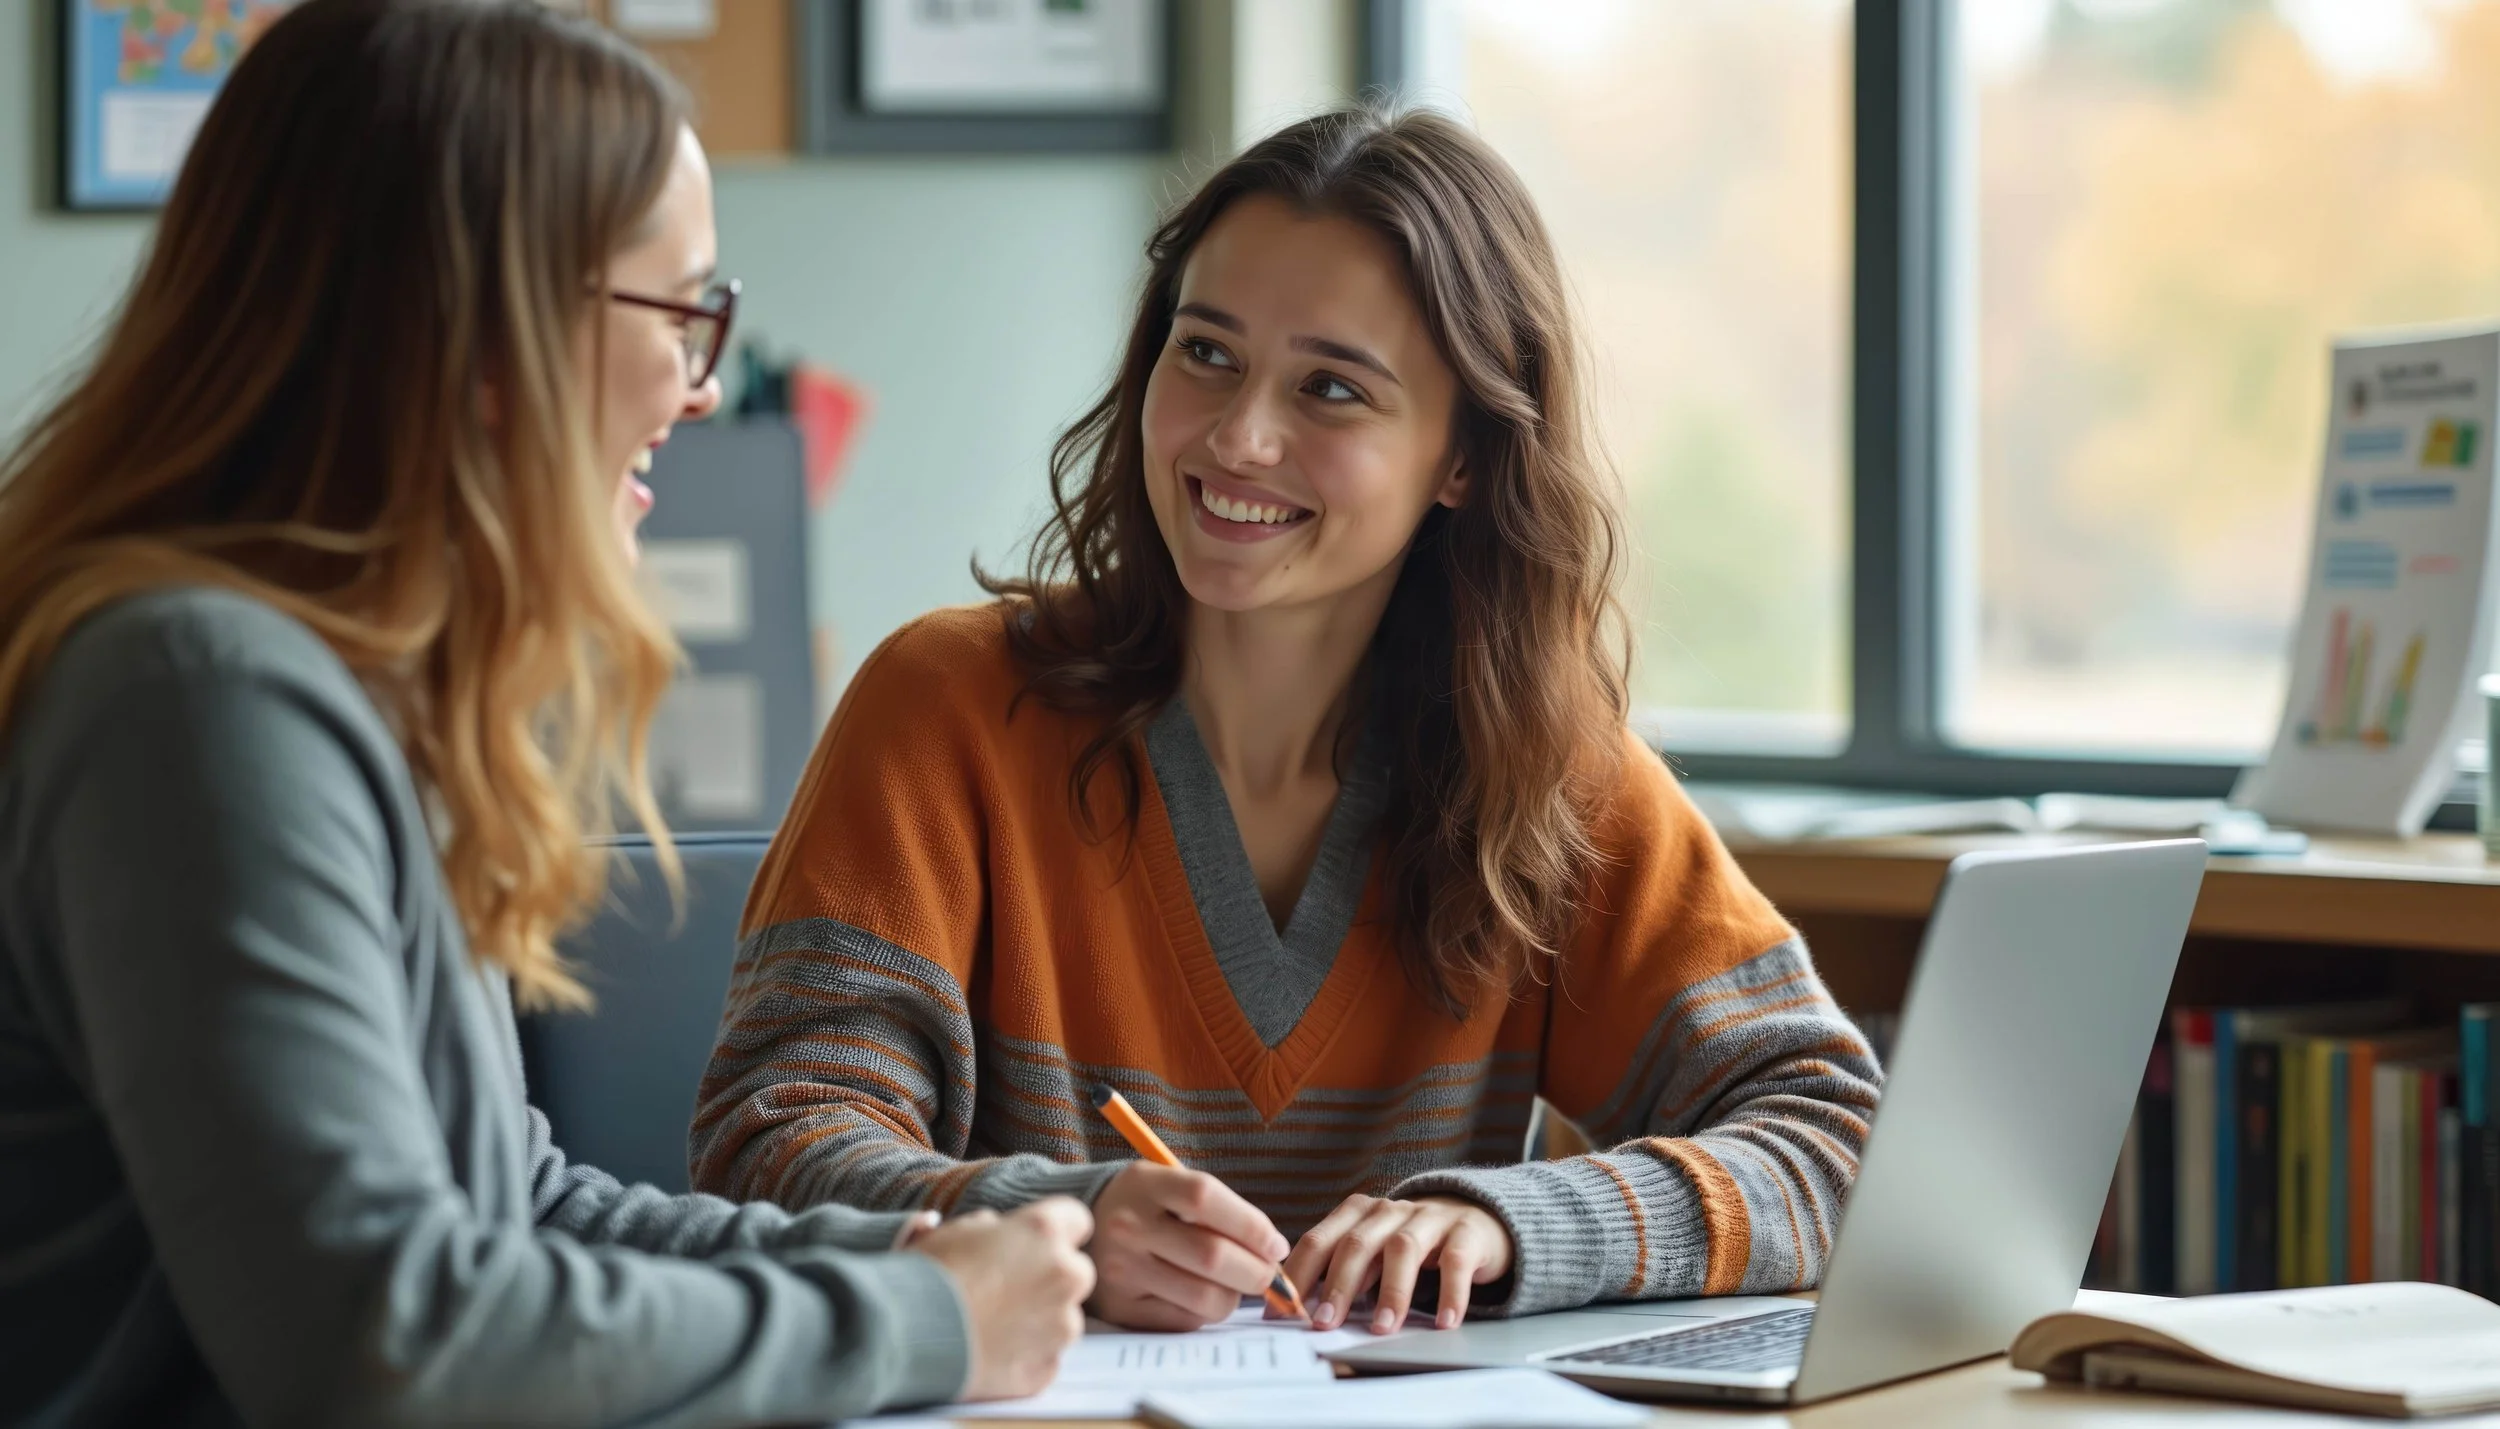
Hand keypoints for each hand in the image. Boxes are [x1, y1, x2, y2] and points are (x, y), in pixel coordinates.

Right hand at [913, 1198, 1096, 1400]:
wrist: (907, 1331)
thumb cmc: (929, 1273)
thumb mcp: (961, 1228)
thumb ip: (998, 1228)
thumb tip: (1001, 1234)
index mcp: (1045, 1231)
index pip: (1077, 1220)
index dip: (1055, 1231)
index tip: (1036, 1244)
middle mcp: (1065, 1275)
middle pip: (1075, 1272)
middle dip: (1050, 1277)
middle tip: (1008, 1288)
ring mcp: (1061, 1326)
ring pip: (1063, 1318)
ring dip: (1039, 1318)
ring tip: (993, 1324)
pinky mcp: (1046, 1368)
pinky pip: (1045, 1356)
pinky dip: (1026, 1354)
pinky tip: (992, 1350)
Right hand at [1086, 1162, 1291, 1329]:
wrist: (1077, 1231)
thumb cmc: (1143, 1206)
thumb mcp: (1167, 1184)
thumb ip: (1215, 1208)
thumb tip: (1272, 1250)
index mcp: (1145, 1184)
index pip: (1206, 1198)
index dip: (1252, 1225)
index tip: (1275, 1245)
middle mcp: (1130, 1226)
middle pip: (1212, 1255)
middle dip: (1257, 1271)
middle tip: (1269, 1274)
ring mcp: (1123, 1270)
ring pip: (1204, 1296)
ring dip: (1235, 1296)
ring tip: (1235, 1286)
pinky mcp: (1120, 1308)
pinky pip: (1184, 1320)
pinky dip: (1206, 1312)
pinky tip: (1202, 1296)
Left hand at [1283, 1194, 1512, 1332]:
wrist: (1475, 1221)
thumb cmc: (1412, 1246)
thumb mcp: (1373, 1253)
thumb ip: (1345, 1274)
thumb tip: (1307, 1312)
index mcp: (1357, 1214)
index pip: (1318, 1241)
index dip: (1298, 1276)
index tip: (1284, 1311)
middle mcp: (1389, 1211)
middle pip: (1356, 1244)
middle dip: (1337, 1285)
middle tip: (1325, 1324)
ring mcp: (1429, 1218)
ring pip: (1403, 1248)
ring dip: (1391, 1291)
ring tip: (1383, 1328)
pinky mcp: (1466, 1232)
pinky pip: (1456, 1260)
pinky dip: (1450, 1292)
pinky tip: (1445, 1322)